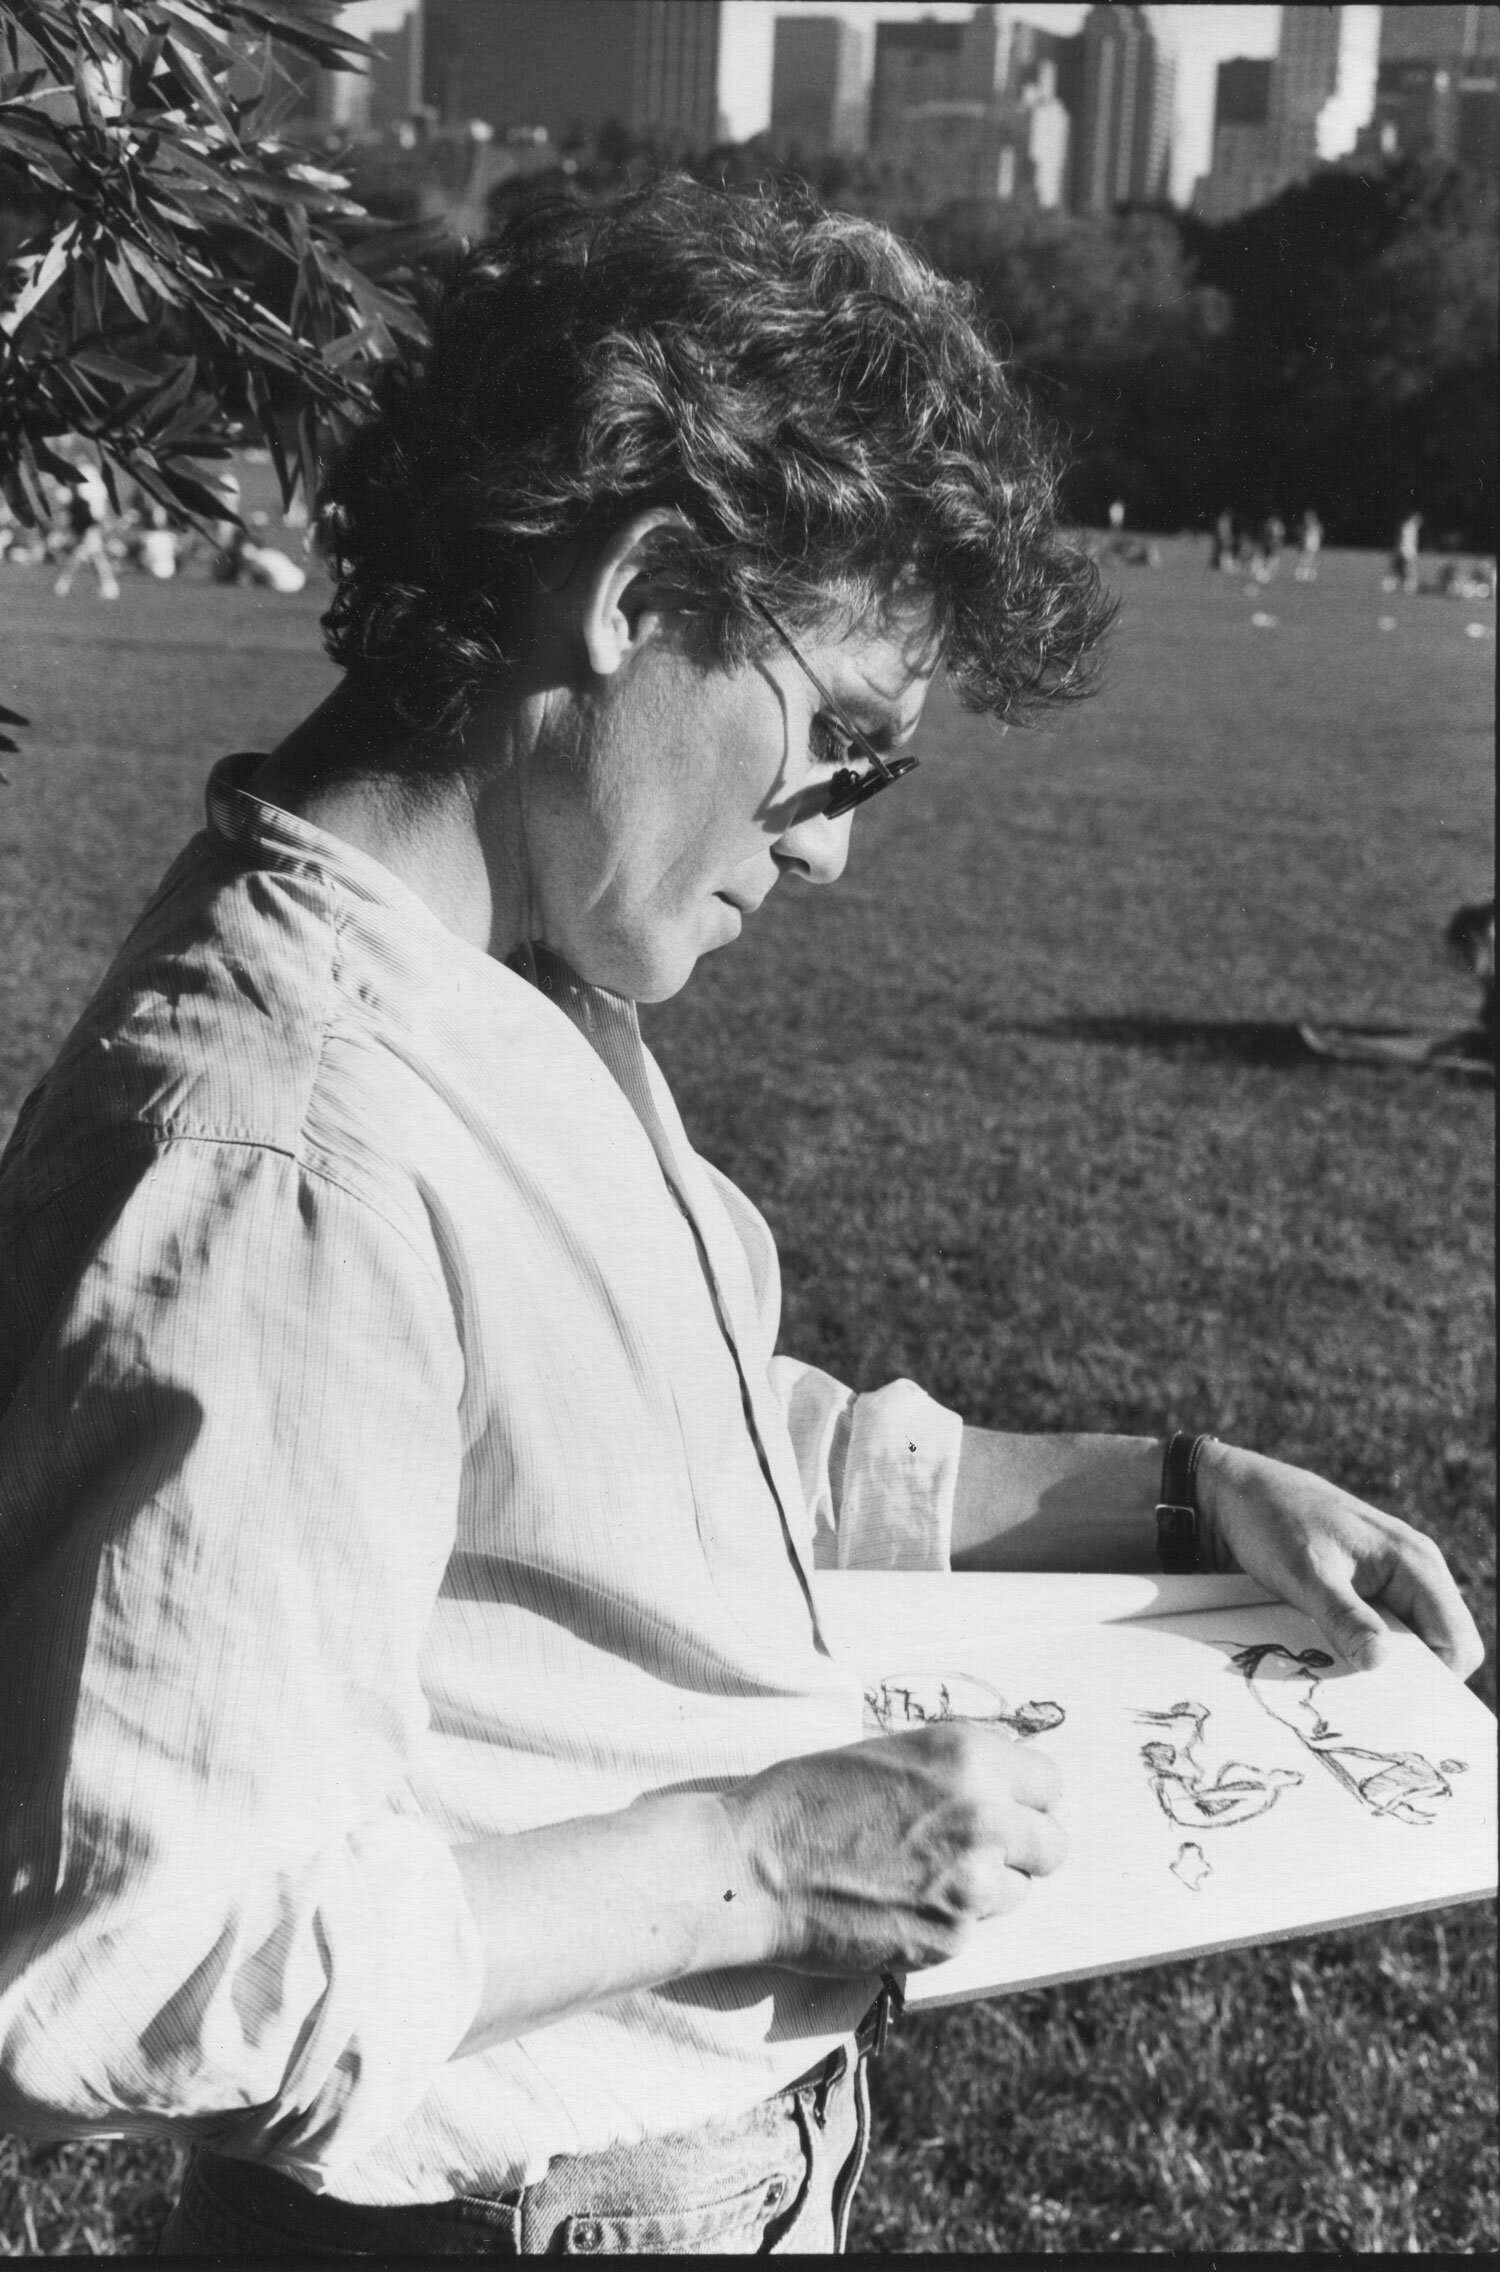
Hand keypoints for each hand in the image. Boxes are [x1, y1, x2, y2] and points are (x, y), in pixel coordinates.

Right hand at [719, 1726, 1066, 1976]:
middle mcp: (984, 1816)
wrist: (754, 1867)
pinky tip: (896, 1905)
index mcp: (968, 1757)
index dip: (1024, 1799)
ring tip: (923, 1876)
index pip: (1049, 1783)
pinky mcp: (951, 1938)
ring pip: (1018, 1891)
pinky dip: (945, 1922)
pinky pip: (973, 1930)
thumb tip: (1001, 1791)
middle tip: (974, 1851)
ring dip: (986, 1888)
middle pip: (1053, 1844)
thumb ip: (955, 1773)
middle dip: (1021, 1849)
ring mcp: (972, 1883)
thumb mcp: (889, 1755)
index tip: (1003, 1809)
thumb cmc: (806, 1799)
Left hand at [1199, 1440, 1483, 1680]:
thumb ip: (1344, 1617)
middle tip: (1360, 1694)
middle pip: (1440, 1646)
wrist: (1236, 1493)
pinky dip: (1362, 1649)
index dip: (1434, 1677)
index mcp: (1415, 1562)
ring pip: (1409, 1642)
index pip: (1457, 1641)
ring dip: (1381, 1663)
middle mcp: (1413, 1571)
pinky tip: (1330, 1658)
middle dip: (1408, 1675)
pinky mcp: (1365, 1589)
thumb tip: (1379, 1662)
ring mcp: (1391, 1580)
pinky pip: (1381, 1632)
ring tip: (1341, 1678)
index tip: (1388, 1697)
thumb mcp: (1305, 1573)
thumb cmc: (1273, 1520)